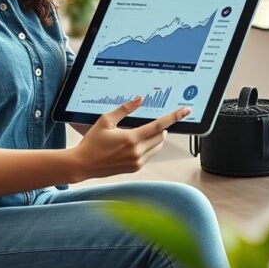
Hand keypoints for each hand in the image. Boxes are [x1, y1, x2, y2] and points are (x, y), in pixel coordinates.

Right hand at [70, 97, 191, 180]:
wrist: (82, 164)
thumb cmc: (92, 142)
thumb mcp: (106, 120)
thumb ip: (125, 109)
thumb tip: (140, 99)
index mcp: (131, 138)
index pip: (159, 126)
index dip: (174, 117)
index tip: (186, 111)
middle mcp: (137, 152)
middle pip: (162, 136)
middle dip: (163, 128)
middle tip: (155, 121)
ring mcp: (137, 161)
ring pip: (158, 146)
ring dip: (157, 137)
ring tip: (143, 131)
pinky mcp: (135, 168)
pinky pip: (150, 154)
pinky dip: (149, 146)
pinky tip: (137, 142)